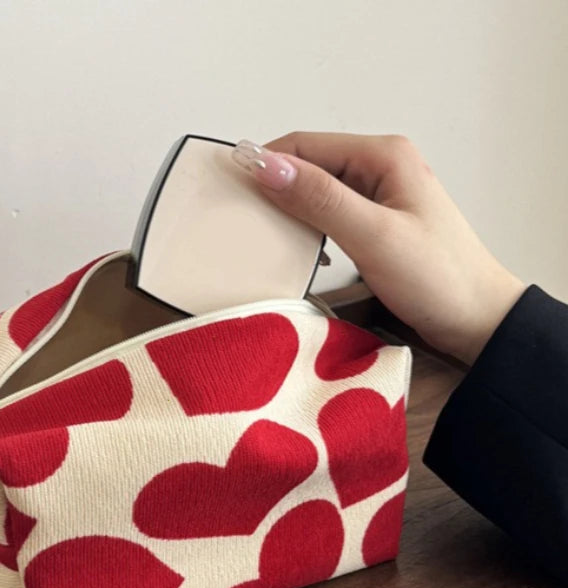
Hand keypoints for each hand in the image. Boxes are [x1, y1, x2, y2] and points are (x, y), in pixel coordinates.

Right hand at [231, 133, 524, 364]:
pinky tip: (302, 251)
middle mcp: (380, 167)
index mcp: (384, 156)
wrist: (477, 320)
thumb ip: (319, 199)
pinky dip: (309, 228)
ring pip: (316, 191)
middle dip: (274, 189)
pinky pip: (329, 214)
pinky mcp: (376, 223)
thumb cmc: (438, 279)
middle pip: (309, 165)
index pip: (305, 146)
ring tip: (268, 239)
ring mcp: (379, 195)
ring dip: (289, 211)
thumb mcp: (373, 236)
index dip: (265, 165)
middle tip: (245, 222)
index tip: (230, 193)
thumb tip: (265, 166)